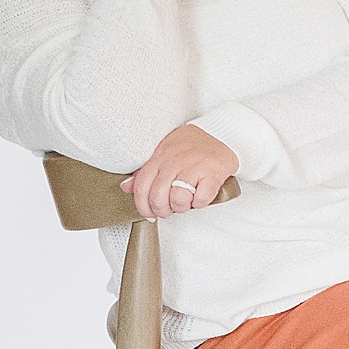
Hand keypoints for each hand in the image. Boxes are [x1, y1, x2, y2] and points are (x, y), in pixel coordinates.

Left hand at [119, 125, 240, 218]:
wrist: (222, 134)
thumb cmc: (192, 146)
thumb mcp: (163, 153)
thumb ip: (144, 172)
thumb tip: (125, 188)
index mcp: (160, 157)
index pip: (141, 186)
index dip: (142, 206)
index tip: (149, 213)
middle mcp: (174, 161)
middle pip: (158, 197)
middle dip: (162, 211)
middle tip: (169, 210)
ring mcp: (194, 166)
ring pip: (178, 199)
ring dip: (181, 207)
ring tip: (186, 201)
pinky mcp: (213, 173)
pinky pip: (201, 198)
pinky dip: (200, 203)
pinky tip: (200, 197)